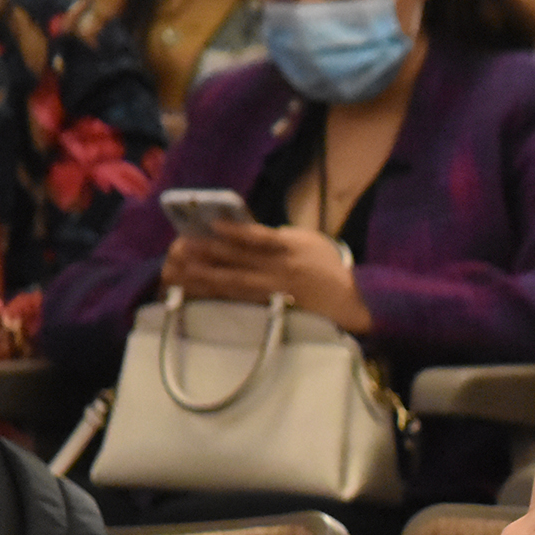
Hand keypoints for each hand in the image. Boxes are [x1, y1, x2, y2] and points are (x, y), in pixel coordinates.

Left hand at [161, 222, 372, 332]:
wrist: (351, 302)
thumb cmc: (328, 267)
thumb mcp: (310, 242)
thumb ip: (281, 236)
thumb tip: (247, 231)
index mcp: (291, 248)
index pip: (259, 237)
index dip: (235, 230)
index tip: (212, 223)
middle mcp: (282, 270)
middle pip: (241, 260)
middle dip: (211, 253)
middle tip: (183, 247)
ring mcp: (277, 292)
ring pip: (237, 284)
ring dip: (209, 278)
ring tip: (185, 272)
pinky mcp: (274, 310)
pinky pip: (243, 303)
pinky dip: (222, 298)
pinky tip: (203, 294)